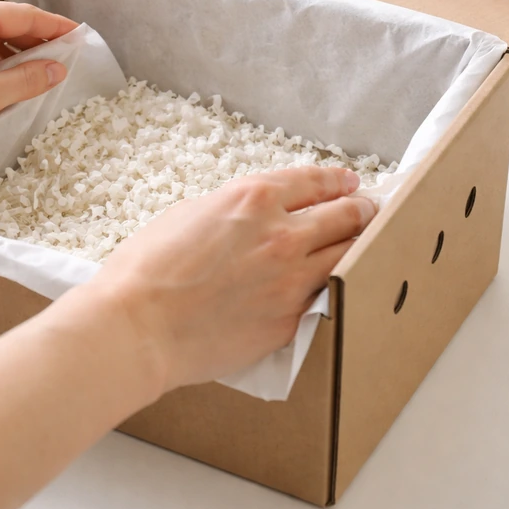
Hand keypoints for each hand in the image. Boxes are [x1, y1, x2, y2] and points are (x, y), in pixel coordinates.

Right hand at [87, 166, 376, 393]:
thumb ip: (234, 210)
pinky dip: (334, 286)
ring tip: (368, 246)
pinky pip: (325, 297)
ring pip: (350, 256)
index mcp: (254, 199)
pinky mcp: (291, 320)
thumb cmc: (147, 270)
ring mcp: (292, 280)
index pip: (316, 181)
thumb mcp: (189, 214)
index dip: (339, 180)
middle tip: (368, 211)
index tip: (349, 182)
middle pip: (348, 215)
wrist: (139, 327)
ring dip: (360, 247)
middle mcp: (283, 234)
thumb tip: (254, 217)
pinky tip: (335, 285)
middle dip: (362, 210)